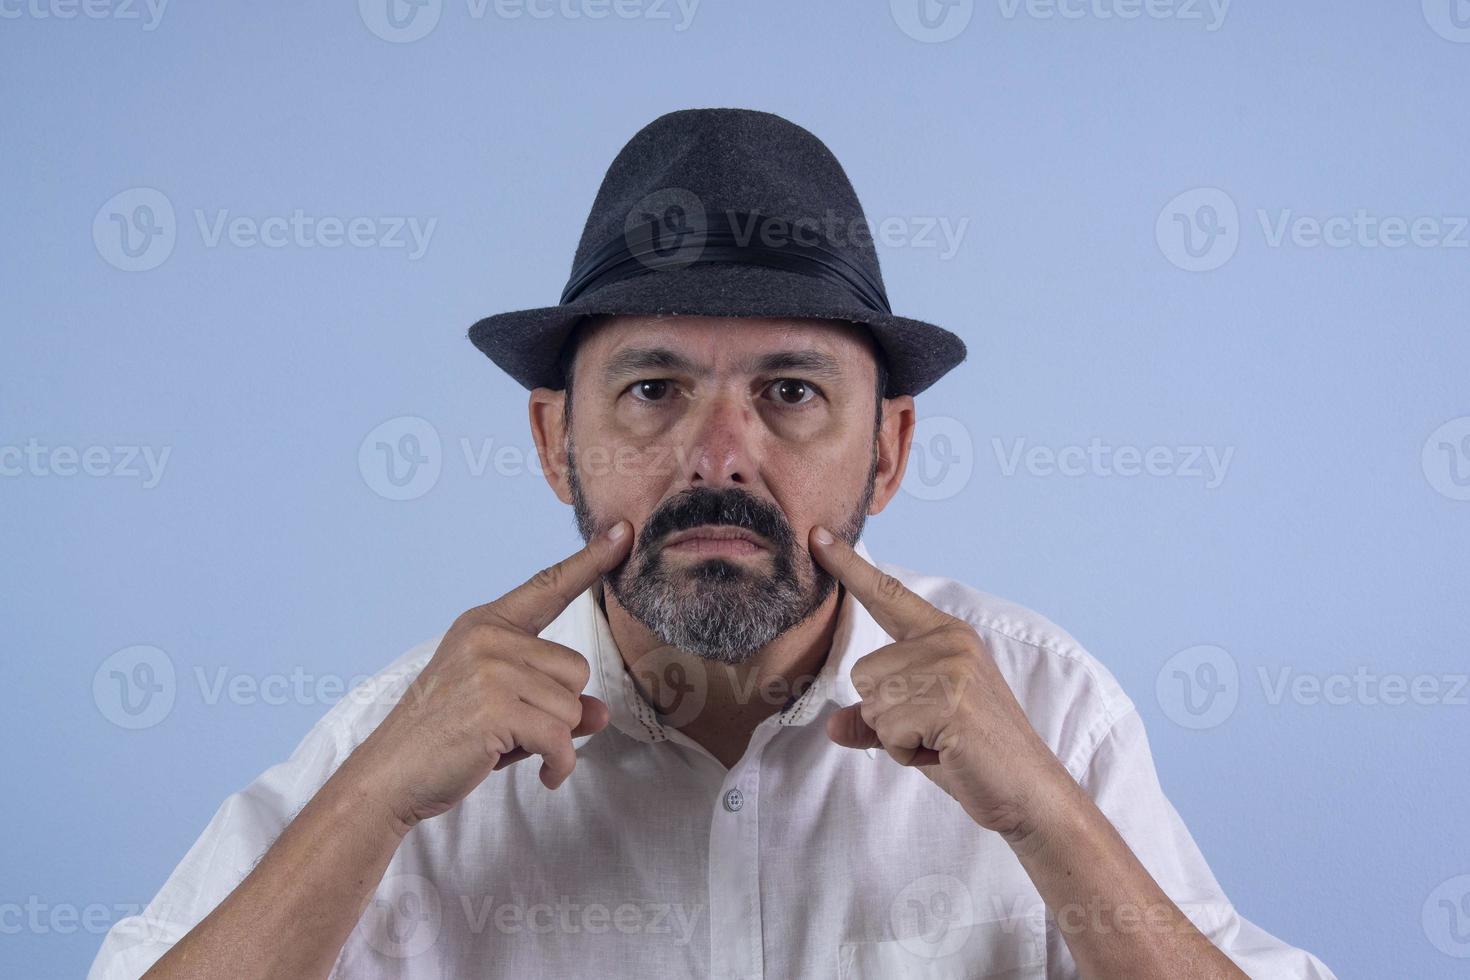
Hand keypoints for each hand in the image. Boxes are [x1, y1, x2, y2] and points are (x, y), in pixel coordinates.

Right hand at [351, 522, 632, 829]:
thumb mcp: (502, 706)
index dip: (590, 561)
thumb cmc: (446, 738)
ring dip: (556, 739)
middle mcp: (489, 637)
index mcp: (486, 624)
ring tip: (514, 746)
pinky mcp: (496, 708)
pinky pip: (561, 738)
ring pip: (572, 706)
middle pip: (576, 669)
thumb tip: (600, 712)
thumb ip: (553, 701)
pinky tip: (545, 774)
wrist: (390, 774)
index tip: (623, 532)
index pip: (548, 587)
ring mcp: (491, 670)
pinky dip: (559, 765)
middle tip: (516, 728)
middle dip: (559, 709)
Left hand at [810, 526, 1075, 839]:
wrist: (1028, 794)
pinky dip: (906, 752)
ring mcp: (952, 667)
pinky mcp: (951, 699)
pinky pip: (888, 729)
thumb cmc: (974, 758)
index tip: (818, 537)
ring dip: (896, 737)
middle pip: (864, 672)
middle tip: (935, 732)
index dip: (849, 567)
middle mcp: (949, 641)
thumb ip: (875, 720)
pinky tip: (945, 751)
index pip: (888, 595)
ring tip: (942, 742)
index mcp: (945, 636)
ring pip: (872, 702)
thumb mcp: (916, 731)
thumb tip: (834, 725)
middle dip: (887, 717)